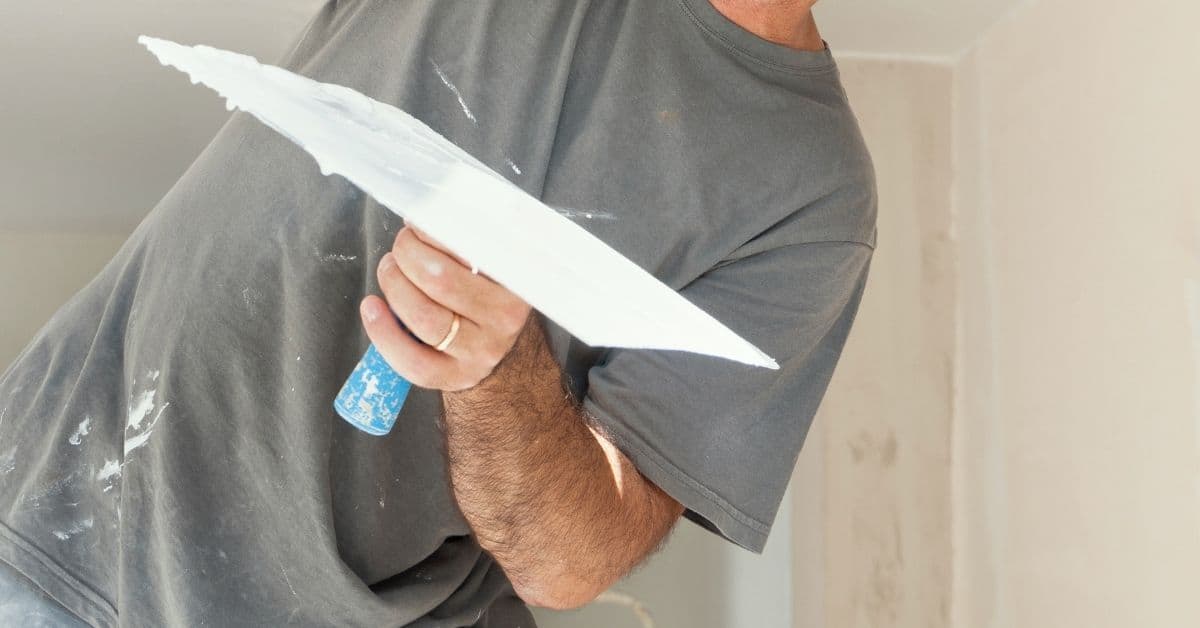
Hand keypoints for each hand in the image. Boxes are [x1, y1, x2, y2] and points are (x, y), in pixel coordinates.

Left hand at [361, 224, 531, 390]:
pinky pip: (410, 359)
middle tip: (401, 248)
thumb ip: (468, 239)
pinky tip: (372, 307)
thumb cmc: (484, 294)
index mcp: (515, 279)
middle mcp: (502, 318)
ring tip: (389, 270)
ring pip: (422, 316)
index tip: (419, 224)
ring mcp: (479, 351)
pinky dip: (382, 330)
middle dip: (407, 255)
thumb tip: (425, 213)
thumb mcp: (491, 262)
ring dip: (393, 285)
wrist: (497, 349)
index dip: (434, 233)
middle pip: (440, 280)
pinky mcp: (452, 376)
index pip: (473, 248)